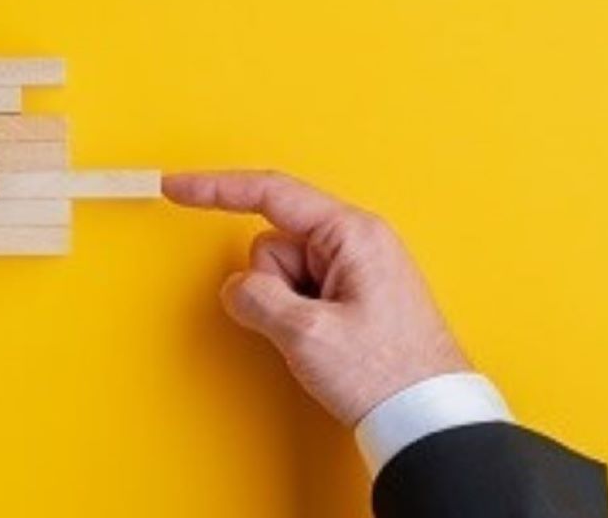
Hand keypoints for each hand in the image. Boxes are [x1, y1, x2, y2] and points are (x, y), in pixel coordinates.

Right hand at [163, 171, 470, 424]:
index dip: (215, 189)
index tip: (177, 187)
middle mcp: (357, 241)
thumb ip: (256, 298)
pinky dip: (299, 318)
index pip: (271, 193)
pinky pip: (300, 294)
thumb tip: (238, 289)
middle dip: (270, 284)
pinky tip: (330, 344)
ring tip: (326, 341)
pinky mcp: (353, 295)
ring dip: (287, 308)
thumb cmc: (387, 374)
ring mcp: (356, 269)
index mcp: (352, 233)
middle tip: (304, 325)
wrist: (430, 420)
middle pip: (273, 243)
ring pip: (282, 274)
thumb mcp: (307, 334)